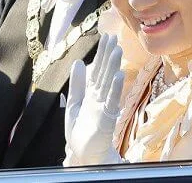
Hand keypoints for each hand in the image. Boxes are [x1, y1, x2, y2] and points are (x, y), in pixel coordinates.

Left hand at [64, 34, 124, 164]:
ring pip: (108, 83)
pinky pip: (112, 100)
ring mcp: (104, 106)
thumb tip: (78, 62)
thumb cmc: (80, 131)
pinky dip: (115, 88)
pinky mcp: (107, 117)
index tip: (107, 37)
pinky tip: (118, 75)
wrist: (84, 154)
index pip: (98, 69)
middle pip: (104, 72)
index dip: (101, 53)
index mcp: (91, 93)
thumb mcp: (74, 103)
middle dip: (108, 55)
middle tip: (114, 38)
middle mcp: (99, 97)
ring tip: (117, 50)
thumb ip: (77, 84)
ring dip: (113, 66)